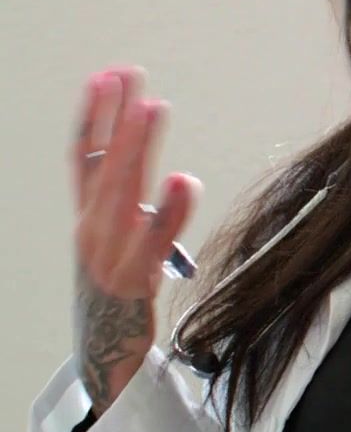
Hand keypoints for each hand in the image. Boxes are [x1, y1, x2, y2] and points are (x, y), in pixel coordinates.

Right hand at [71, 68, 200, 410]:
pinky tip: (186, 179)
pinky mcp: (133, 282)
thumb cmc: (119, 289)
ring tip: (153, 106)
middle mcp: (91, 231)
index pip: (84, 157)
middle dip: (114, 119)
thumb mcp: (119, 238)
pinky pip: (152, 241)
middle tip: (128, 75)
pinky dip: (168, 210)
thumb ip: (128, 199)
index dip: (93, 116)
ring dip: (136, 148)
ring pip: (121, 194)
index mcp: (88, 218)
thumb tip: (148, 157)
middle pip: (103, 165)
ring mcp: (108, 257)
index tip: (107, 76)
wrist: (105, 356)